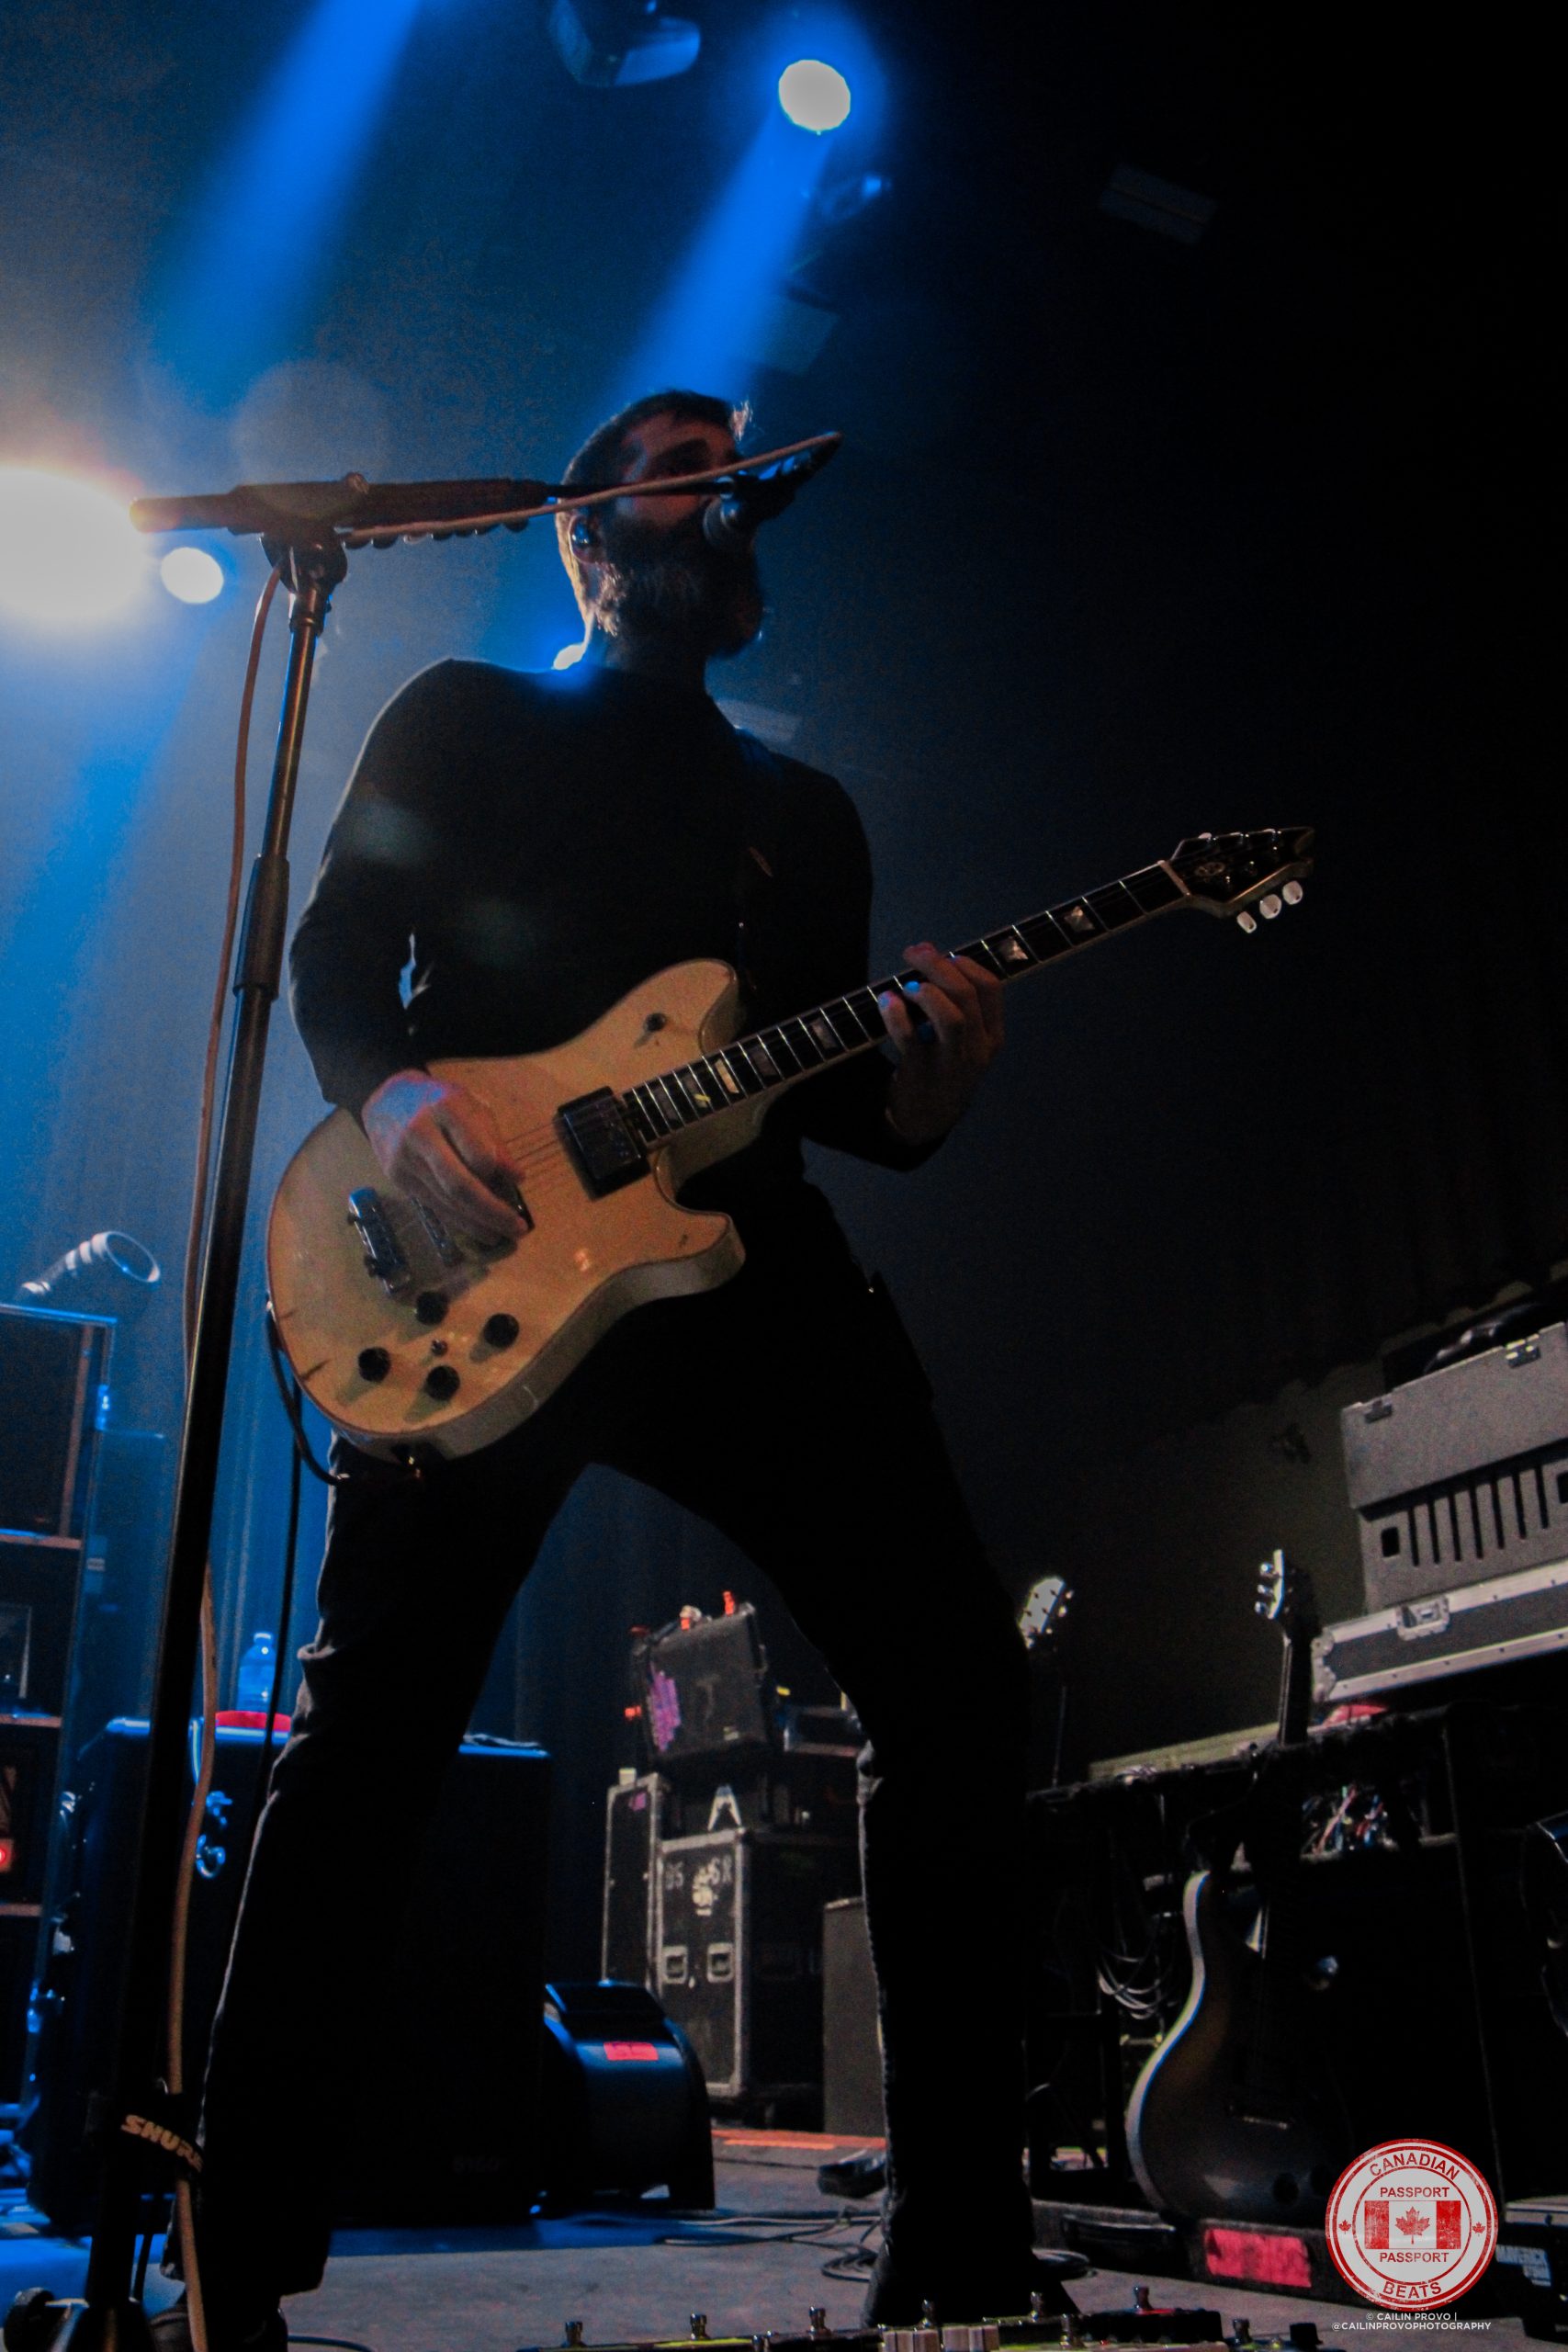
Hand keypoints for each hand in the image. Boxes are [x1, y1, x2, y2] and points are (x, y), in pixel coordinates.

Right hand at [361, 1070, 526, 1244]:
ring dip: (479, 1222)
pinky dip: (460, 1221)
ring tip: (505, 1233)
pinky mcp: (397, 1177)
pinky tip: (482, 1230)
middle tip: (518, 1228)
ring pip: (446, 1200)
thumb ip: (492, 1138)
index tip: (518, 1181)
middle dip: (492, 1211)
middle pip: (459, 1184)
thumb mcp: (471, 1105)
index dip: (498, 1169)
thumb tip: (516, 1177)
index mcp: (446, 1107)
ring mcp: (405, 1159)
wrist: (387, 1098)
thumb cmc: (440, 1101)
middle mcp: (421, 1133)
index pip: (475, 1148)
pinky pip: (433, 1205)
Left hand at [879, 944, 1004, 1146]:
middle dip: (939, 966)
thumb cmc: (941, 1065)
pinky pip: (911, 1041)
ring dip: (927, 993)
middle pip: (967, 996)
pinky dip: (897, 1016)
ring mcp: (951, 1064)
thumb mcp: (959, 1037)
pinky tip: (887, 1002)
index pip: (991, 988)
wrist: (927, 1119)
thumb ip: (946, 996)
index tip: (944, 955)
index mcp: (991, 1035)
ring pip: (952, 1019)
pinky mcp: (921, 1074)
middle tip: (913, 954)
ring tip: (907, 986)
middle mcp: (977, 1049)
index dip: (966, 963)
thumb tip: (924, 948)